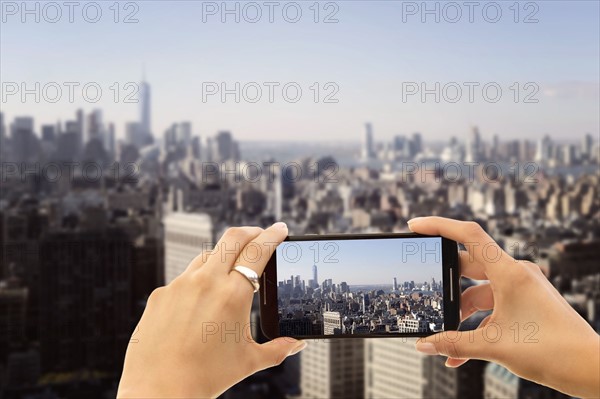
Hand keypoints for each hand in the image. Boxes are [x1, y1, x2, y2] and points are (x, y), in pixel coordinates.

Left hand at [117, 223, 306, 398]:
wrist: (158, 392)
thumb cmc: (205, 378)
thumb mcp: (248, 361)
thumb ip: (278, 348)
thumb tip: (297, 343)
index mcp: (232, 295)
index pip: (258, 250)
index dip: (273, 235)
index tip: (280, 229)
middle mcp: (205, 282)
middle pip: (232, 238)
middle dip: (250, 231)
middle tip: (260, 234)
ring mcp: (179, 286)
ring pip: (206, 255)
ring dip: (223, 255)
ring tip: (232, 267)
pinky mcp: (160, 296)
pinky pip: (183, 279)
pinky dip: (198, 281)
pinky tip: (201, 300)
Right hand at [409, 217, 599, 398]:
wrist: (590, 368)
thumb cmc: (554, 350)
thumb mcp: (493, 346)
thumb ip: (454, 343)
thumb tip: (423, 344)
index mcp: (510, 272)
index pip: (469, 235)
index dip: (439, 226)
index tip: (415, 226)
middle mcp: (517, 274)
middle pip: (469, 265)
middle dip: (446, 285)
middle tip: (428, 295)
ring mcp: (523, 288)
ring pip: (480, 291)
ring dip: (461, 312)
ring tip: (446, 337)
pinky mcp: (527, 303)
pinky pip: (494, 306)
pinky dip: (477, 323)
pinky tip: (463, 349)